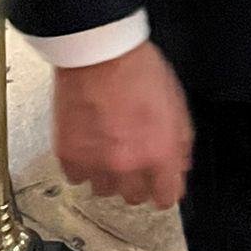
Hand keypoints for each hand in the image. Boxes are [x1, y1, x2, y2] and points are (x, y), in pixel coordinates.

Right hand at [52, 40, 193, 209]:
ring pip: (104, 190)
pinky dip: (83, 165)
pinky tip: (90, 144)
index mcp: (159, 152)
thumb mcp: (176, 101)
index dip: (164, 189)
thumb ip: (181, 140)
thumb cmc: (136, 68)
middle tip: (133, 158)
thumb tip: (180, 163)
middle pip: (134, 198)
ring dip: (108, 174)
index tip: (161, 184)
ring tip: (109, 147)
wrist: (98, 52)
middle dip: (137, 181)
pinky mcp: (69, 156)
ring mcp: (95, 163)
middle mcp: (127, 164)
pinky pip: (77, 177)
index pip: (166, 197)